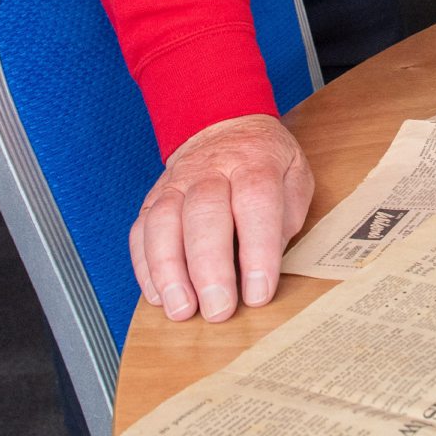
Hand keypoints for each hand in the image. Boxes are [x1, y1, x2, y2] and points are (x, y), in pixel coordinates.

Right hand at [129, 113, 313, 322]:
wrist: (224, 125)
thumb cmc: (265, 162)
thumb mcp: (295, 177)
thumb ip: (288, 216)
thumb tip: (271, 259)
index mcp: (255, 163)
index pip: (255, 203)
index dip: (257, 251)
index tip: (258, 293)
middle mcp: (211, 171)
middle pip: (204, 214)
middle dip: (209, 268)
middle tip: (218, 309)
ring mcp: (176, 184)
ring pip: (163, 222)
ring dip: (169, 270)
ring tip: (181, 310)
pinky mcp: (153, 199)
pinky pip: (140, 231)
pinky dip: (144, 266)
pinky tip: (157, 296)